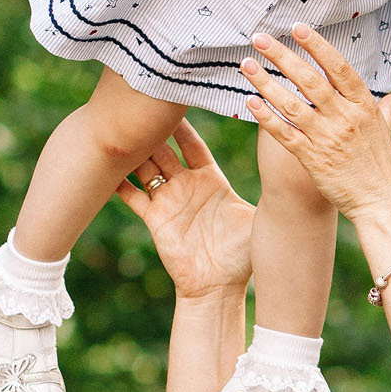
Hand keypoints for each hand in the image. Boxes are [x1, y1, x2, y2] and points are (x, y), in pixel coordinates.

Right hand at [113, 120, 256, 299]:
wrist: (218, 288)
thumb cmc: (241, 255)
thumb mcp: (255, 216)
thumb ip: (263, 187)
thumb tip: (285, 162)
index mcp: (211, 180)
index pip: (193, 145)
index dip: (184, 126)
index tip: (177, 104)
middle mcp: (187, 186)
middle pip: (166, 150)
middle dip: (155, 130)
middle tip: (144, 105)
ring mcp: (168, 201)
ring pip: (146, 167)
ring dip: (136, 149)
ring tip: (123, 126)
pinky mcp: (154, 219)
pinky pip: (132, 195)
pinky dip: (119, 181)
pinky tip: (105, 164)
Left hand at [241, 26, 390, 218]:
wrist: (383, 203)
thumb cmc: (384, 168)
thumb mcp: (387, 134)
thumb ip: (385, 112)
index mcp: (364, 106)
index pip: (338, 67)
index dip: (318, 46)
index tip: (298, 28)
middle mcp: (345, 118)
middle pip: (310, 80)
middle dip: (283, 56)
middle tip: (260, 38)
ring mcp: (328, 138)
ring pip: (291, 104)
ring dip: (266, 82)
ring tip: (246, 65)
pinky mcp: (313, 159)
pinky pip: (285, 134)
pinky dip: (266, 117)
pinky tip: (249, 101)